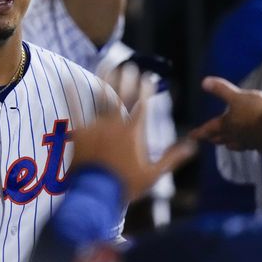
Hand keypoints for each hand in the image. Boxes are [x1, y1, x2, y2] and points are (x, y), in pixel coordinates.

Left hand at [70, 68, 196, 201]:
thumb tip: (192, 146)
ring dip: (104, 80)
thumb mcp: (153, 175)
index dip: (146, 90)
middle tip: (129, 66)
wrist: (96, 196)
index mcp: (133, 133)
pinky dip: (72, 96)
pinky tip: (69, 81)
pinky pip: (75, 111)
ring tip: (107, 65)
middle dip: (126, 80)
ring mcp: (96, 128)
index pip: (142, 106)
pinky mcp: (79, 133)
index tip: (148, 78)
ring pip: (100, 99)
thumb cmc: (125, 187)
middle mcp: (115, 125)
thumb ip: (172, 158)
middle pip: (122, 97)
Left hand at [190, 76, 261, 150]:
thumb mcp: (238, 96)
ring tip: (229, 146)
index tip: (191, 135)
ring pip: (239, 145)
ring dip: (232, 145)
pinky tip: (258, 145)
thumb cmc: (257, 111)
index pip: (209, 129)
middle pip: (223, 139)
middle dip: (215, 138)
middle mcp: (238, 137)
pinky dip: (254, 146)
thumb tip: (203, 82)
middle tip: (210, 139)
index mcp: (228, 125)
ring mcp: (253, 143)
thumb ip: (221, 90)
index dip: (199, 131)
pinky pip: (258, 147)